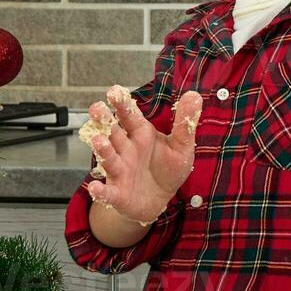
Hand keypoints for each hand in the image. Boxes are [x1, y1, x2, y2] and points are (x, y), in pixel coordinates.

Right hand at [84, 87, 202, 223]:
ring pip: (109, 157)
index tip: (115, 91)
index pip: (130, 115)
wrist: (159, 200)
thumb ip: (185, 123)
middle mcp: (126, 149)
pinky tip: (95, 188)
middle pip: (113, 132)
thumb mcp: (182, 146)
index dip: (122, 104)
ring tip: (99, 140)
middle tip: (97, 108)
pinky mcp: (117, 193)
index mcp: (141, 134)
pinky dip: (100, 191)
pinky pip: (107, 192)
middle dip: (104, 120)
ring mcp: (120, 170)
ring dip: (102, 149)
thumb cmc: (168, 169)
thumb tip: (195, 95)